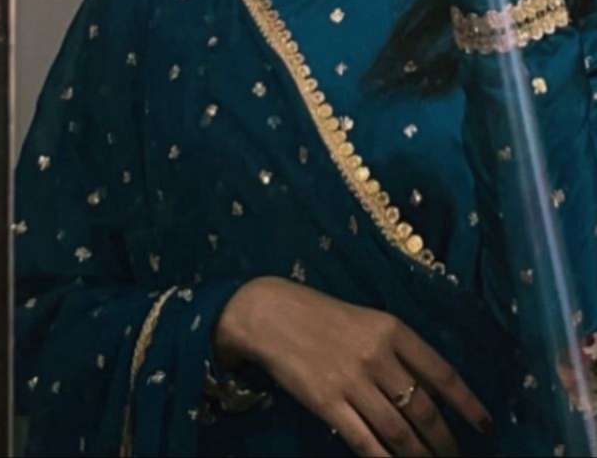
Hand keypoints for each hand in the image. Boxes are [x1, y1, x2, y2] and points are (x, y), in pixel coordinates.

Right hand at [214, 276, 491, 455]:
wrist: (272, 314)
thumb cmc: (325, 317)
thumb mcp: (369, 322)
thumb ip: (400, 352)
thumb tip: (435, 392)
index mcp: (392, 329)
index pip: (442, 373)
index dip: (467, 404)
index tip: (486, 426)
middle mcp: (377, 355)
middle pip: (423, 409)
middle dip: (445, 441)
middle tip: (456, 457)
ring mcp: (352, 381)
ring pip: (398, 431)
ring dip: (419, 456)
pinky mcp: (328, 403)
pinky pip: (364, 441)